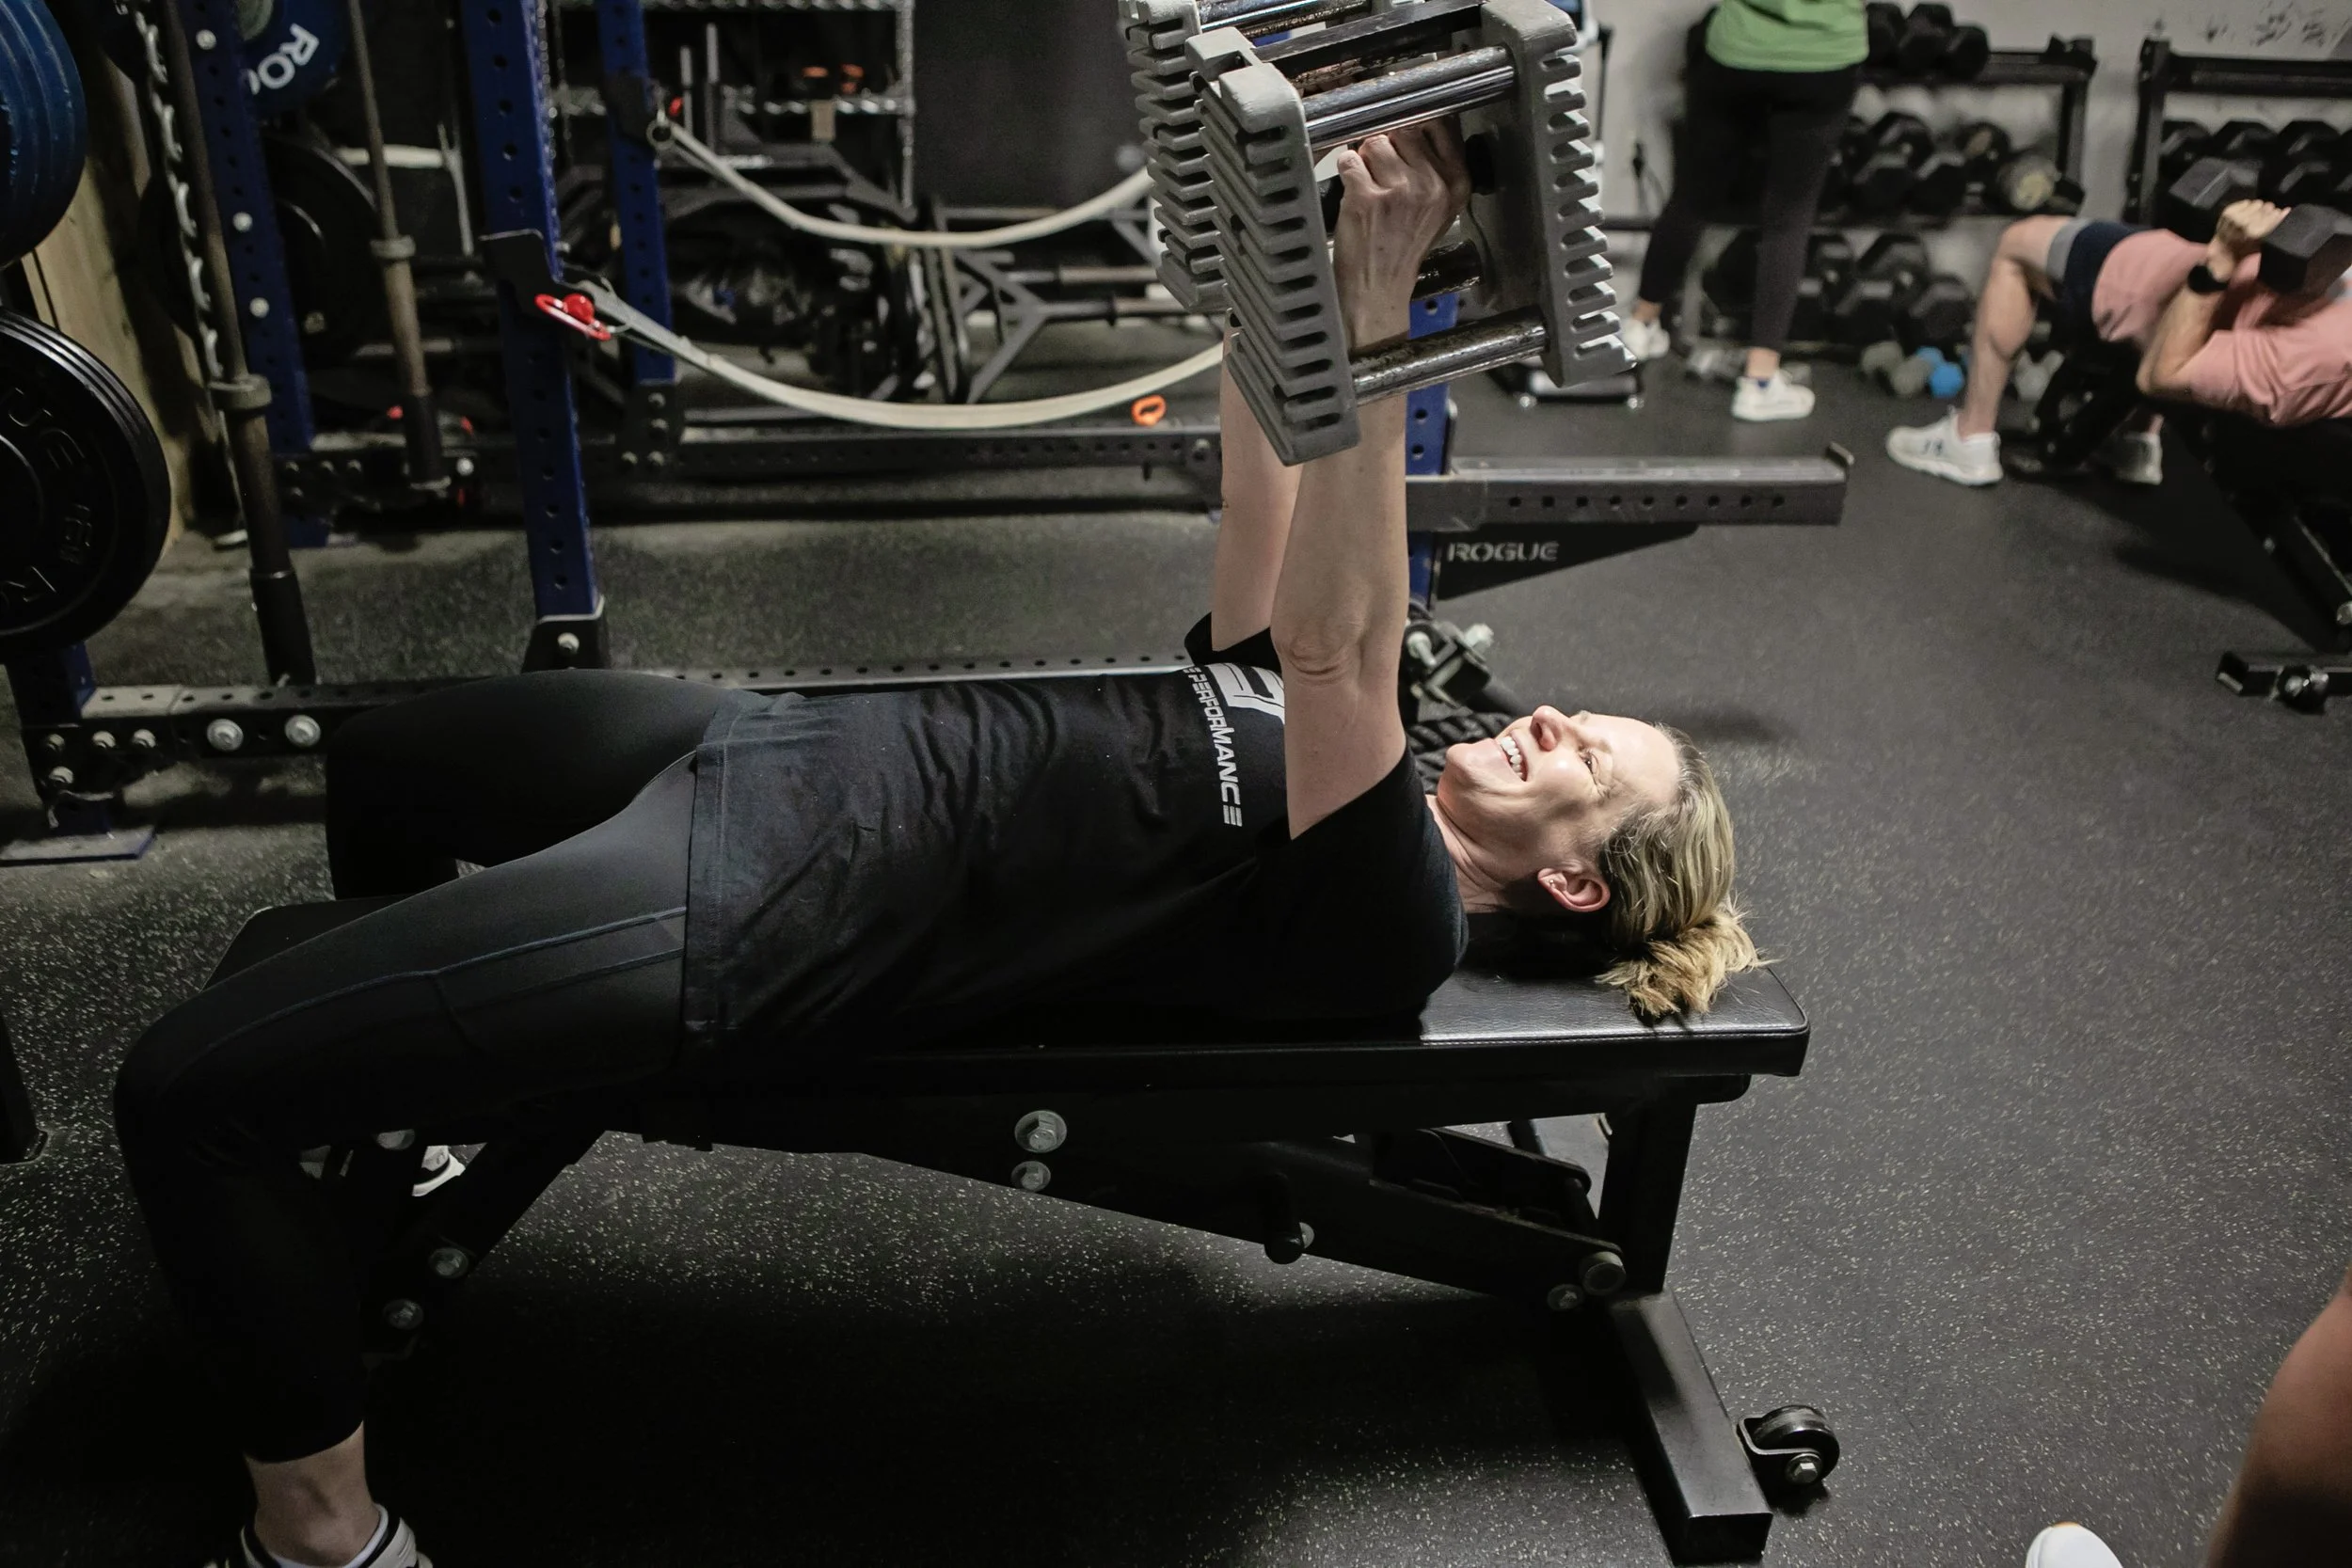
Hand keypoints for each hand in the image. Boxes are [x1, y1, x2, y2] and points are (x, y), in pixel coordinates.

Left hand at [1329, 119, 1472, 348]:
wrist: (1380, 287)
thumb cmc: (1405, 245)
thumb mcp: (1439, 207)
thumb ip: (1435, 165)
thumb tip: (1414, 121)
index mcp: (1457, 183)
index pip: (1440, 125)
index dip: (1416, 122)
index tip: (1404, 130)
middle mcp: (1432, 185)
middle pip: (1402, 131)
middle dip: (1388, 146)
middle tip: (1383, 175)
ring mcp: (1399, 191)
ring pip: (1374, 143)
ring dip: (1365, 159)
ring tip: (1370, 187)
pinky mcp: (1367, 199)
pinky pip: (1350, 161)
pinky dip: (1346, 172)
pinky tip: (1354, 193)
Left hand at [2209, 198, 2285, 272]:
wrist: (2222, 253)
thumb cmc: (2245, 251)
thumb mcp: (2263, 243)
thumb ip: (2275, 225)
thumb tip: (2287, 210)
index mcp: (2255, 233)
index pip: (2273, 216)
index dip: (2277, 214)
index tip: (2279, 213)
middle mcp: (2244, 224)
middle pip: (2266, 208)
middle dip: (2268, 211)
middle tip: (2266, 216)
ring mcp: (2235, 217)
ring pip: (2256, 204)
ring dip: (2258, 208)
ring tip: (2255, 216)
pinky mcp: (2228, 212)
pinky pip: (2245, 202)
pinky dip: (2247, 206)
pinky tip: (2246, 212)